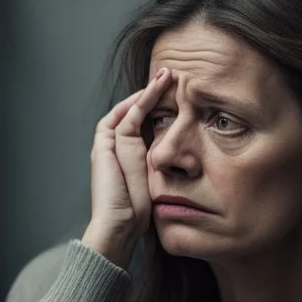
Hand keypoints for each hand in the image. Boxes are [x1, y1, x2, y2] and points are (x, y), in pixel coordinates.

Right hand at [81, 67, 172, 266]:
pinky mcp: (104, 144)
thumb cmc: (141, 215)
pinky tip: (156, 89)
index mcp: (131, 158)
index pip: (147, 125)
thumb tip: (197, 165)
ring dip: (149, 91)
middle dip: (155, 94)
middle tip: (175, 76)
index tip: (184, 97)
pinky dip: (139, 101)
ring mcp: (109, 144)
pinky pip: (124, 115)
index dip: (164, 109)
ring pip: (131, 109)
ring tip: (168, 75)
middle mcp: (118, 148)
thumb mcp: (161, 186)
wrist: (119, 225)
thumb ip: (170, 170)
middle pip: (137, 112)